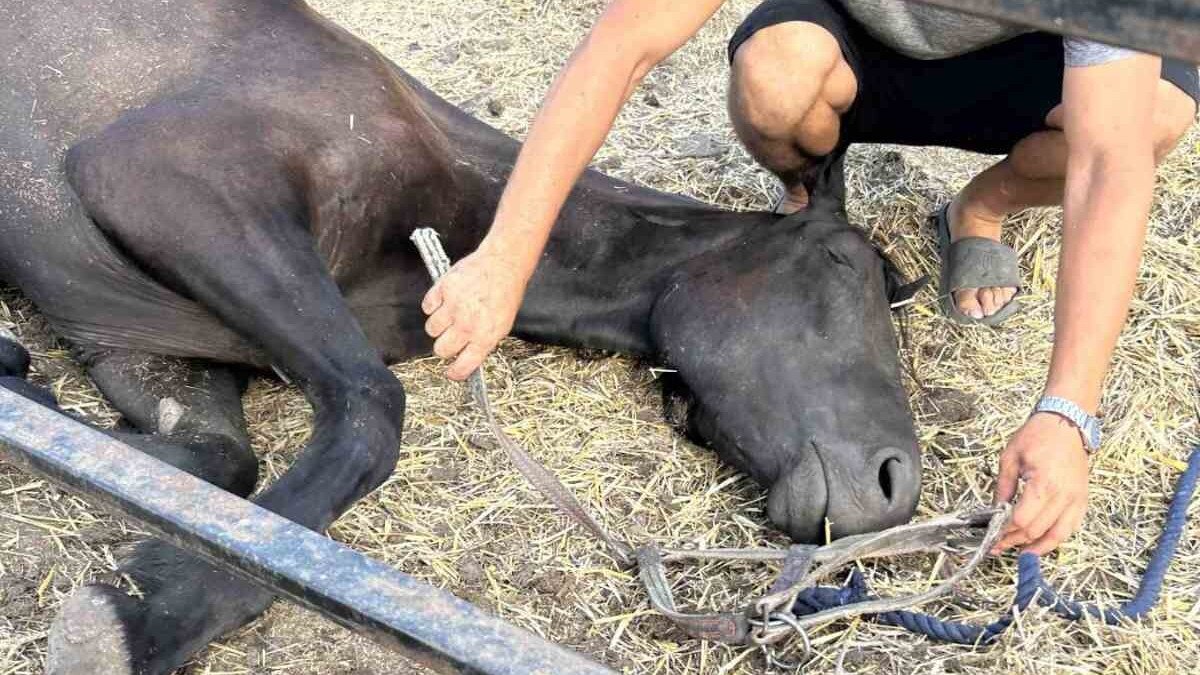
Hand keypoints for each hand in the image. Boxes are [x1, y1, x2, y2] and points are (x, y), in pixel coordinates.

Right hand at [421, 248, 527, 380]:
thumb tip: (468, 356)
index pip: (463, 365)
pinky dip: (432, 306)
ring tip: (449, 316)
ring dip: (438, 326)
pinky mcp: (443, 289)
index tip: (451, 372)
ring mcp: (453, 306)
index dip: (455, 373)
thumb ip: (484, 341)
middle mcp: (467, 324)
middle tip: (450, 340)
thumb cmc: (506, 293)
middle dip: (444, 348)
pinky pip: (427, 306)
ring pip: (431, 329)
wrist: (503, 264)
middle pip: (441, 349)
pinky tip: (444, 302)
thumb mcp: (503, 324)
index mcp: (485, 336)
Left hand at [991, 412, 1089, 554]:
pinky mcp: (1082, 499)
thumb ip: (1002, 487)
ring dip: (1037, 547)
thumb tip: (995, 510)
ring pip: (1058, 535)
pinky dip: (1056, 538)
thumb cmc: (1038, 435)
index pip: (1022, 520)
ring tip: (1019, 552)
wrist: (1067, 423)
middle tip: (999, 545)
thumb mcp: (1010, 457)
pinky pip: (1071, 527)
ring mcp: (1076, 499)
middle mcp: (1064, 496)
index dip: (1005, 532)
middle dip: (1015, 541)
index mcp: (1044, 484)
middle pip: (1037, 530)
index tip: (992, 537)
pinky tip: (1041, 542)